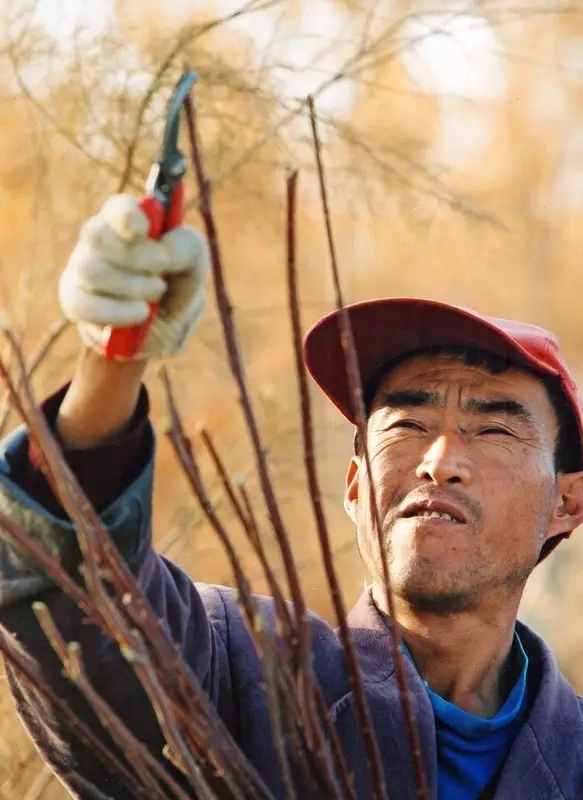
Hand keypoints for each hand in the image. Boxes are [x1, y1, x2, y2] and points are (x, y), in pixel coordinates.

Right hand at [59, 194, 208, 359]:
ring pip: (90, 270)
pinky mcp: (74, 303)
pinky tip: (139, 315)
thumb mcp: (194, 264)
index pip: (117, 207)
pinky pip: (83, 304)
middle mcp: (97, 241)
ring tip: (153, 299)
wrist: (166, 331)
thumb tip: (164, 251)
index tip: (144, 230)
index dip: (127, 215)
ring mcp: (80, 270)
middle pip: (96, 235)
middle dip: (135, 259)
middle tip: (161, 280)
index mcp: (126, 223)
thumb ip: (186, 248)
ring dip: (130, 287)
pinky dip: (117, 312)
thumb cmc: (177, 288)